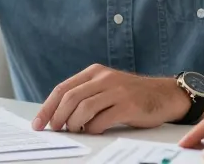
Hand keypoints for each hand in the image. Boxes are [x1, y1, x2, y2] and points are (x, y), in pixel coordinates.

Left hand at [32, 64, 188, 134]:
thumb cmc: (131, 94)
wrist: (164, 94)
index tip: (39, 123)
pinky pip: (102, 120)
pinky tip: (93, 131)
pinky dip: (92, 129)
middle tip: (55, 130)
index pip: (63, 88)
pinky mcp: (128, 105)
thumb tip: (57, 116)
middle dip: (57, 117)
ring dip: (74, 124)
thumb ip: (85, 94)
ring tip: (75, 131)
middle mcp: (104, 78)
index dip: (48, 107)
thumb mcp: (106, 86)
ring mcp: (117, 91)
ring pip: (83, 109)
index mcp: (94, 72)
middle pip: (70, 98)